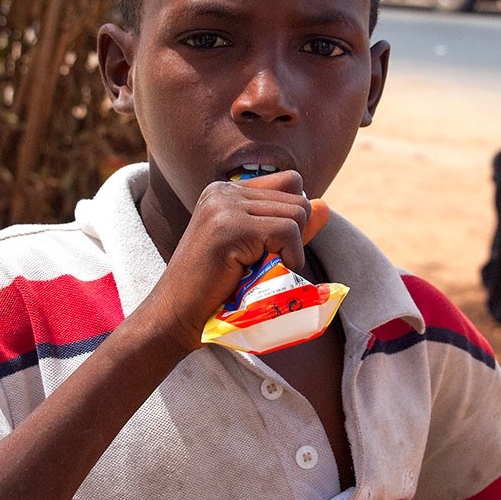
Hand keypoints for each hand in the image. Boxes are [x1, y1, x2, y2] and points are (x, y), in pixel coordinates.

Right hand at [141, 171, 321, 352]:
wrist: (176, 317)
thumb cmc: (216, 291)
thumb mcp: (259, 252)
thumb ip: (291, 230)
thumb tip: (324, 205)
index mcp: (226, 191)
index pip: (290, 182)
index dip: (294, 219)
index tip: (271, 249)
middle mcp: (223, 191)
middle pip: (298, 199)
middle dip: (294, 238)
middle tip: (264, 266)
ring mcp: (224, 206)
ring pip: (297, 213)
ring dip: (291, 250)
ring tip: (260, 270)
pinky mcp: (229, 226)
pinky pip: (288, 231)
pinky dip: (288, 258)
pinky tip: (262, 275)